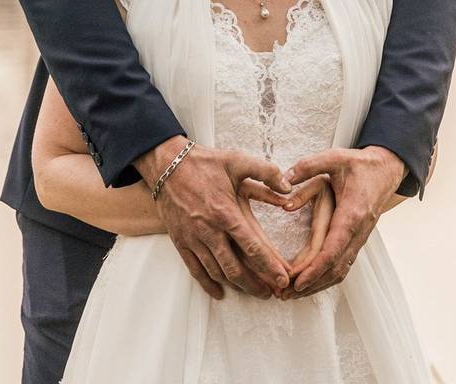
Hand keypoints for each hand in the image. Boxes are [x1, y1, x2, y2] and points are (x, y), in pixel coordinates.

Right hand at [134, 137, 292, 299]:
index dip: (269, 267)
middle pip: (235, 268)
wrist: (167, 165)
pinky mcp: (180, 241)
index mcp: (226, 213)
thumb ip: (266, 172)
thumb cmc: (205, 163)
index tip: (283, 280)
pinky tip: (220, 292)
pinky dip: (208, 284)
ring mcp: (193, 238)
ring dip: (237, 286)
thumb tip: (288, 186)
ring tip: (254, 292)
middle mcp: (209, 230)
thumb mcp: (238, 161)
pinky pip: (194, 269)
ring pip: (216, 272)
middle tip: (272, 294)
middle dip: (256, 284)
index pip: (252, 247)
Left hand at [280, 146, 402, 297]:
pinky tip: (308, 284)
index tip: (296, 281)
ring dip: (317, 285)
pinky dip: (325, 278)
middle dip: (310, 284)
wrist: (385, 169)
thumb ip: (308, 167)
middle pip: (335, 268)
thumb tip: (284, 184)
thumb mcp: (334, 158)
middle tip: (284, 294)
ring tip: (291, 294)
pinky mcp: (357, 240)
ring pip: (341, 271)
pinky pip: (343, 265)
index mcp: (352, 213)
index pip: (333, 249)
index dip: (315, 268)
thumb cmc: (359, 164)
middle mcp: (358, 231)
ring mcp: (360, 238)